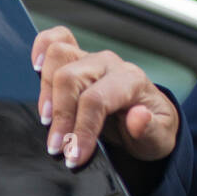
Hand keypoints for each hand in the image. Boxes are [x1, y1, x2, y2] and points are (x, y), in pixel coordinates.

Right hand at [30, 26, 178, 168]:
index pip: (96, 100)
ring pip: (59, 55)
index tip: (73, 156)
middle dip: (60, 115)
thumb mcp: (160, 138)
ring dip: (46, 90)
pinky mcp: (78, 59)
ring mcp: (91, 59)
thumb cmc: (153, 127)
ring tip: (47, 121)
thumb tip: (139, 117)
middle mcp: (110, 64)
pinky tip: (36, 70)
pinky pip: (56, 39)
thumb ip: (151, 129)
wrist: (150, 118)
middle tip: (57, 147)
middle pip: (71, 77)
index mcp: (132, 81)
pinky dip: (41, 49)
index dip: (81, 129)